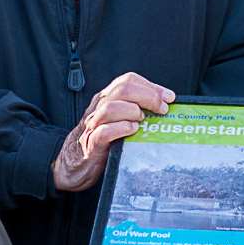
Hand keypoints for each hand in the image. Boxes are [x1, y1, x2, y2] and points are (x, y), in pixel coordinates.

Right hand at [52, 73, 175, 191]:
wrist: (74, 164)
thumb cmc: (102, 141)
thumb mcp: (117, 120)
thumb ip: (134, 111)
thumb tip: (164, 107)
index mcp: (106, 99)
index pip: (128, 80)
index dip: (151, 86)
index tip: (169, 97)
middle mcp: (99, 108)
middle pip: (122, 89)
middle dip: (148, 96)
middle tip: (162, 109)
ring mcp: (93, 125)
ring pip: (111, 108)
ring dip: (133, 111)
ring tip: (143, 120)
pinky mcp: (91, 144)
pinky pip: (104, 132)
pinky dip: (121, 129)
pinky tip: (132, 130)